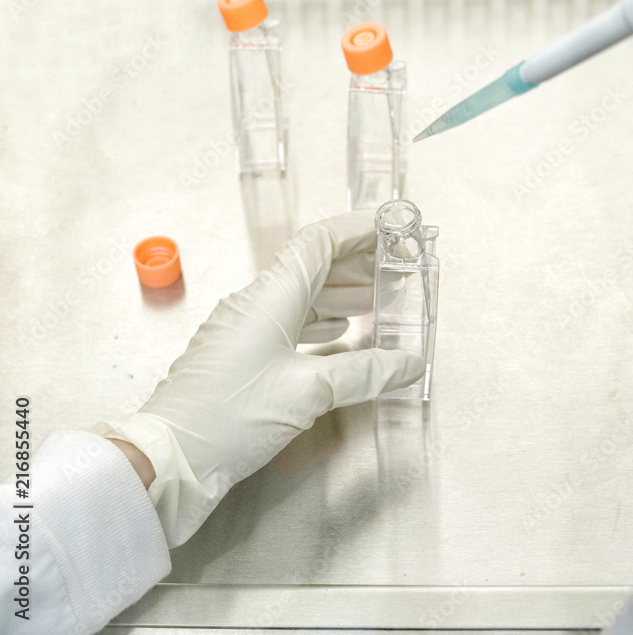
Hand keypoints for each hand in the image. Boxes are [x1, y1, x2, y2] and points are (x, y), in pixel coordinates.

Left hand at [93, 212, 424, 546]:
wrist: (168, 459)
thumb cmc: (229, 417)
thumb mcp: (309, 392)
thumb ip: (365, 373)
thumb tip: (409, 364)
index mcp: (271, 298)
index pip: (319, 243)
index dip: (357, 231)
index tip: (390, 229)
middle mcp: (255, 306)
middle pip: (312, 268)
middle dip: (356, 264)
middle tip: (394, 270)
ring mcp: (244, 331)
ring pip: (300, 298)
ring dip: (340, 295)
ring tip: (376, 302)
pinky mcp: (239, 358)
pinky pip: (287, 326)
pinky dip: (319, 325)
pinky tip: (339, 336)